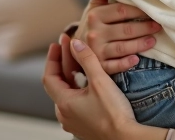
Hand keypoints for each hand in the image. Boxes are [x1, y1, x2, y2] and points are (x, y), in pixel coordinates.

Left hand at [44, 38, 160, 139]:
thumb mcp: (100, 81)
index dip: (52, 58)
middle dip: (63, 64)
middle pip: (58, 85)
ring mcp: (73, 122)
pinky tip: (87, 82)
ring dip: (71, 76)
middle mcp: (64, 115)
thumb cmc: (113, 113)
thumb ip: (87, 60)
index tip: (57, 44)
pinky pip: (75, 103)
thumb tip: (75, 43)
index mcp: (64, 104)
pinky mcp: (83, 125)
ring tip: (78, 61)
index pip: (49, 77)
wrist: (125, 138)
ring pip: (67, 94)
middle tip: (69, 47)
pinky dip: (77, 89)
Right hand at [67, 0, 160, 80]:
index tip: (152, 10)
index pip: (121, 11)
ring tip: (153, 40)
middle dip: (144, 28)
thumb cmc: (92, 23)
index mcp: (94, 16)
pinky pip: (114, 66)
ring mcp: (96, 51)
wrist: (76, 48)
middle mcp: (94, 33)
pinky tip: (136, 60)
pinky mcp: (99, 66)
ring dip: (140, 45)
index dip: (139, 11)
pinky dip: (125, 63)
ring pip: (122, 48)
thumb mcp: (95, 5)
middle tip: (159, 25)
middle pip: (125, 30)